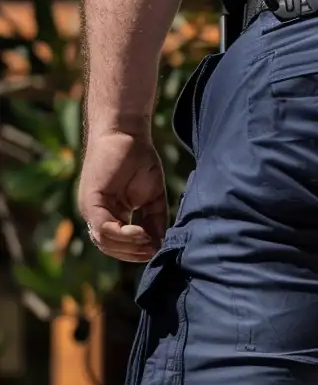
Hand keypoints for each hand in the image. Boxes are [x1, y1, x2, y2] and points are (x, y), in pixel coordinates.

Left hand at [79, 126, 167, 260]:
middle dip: (132, 253)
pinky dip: (121, 234)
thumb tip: (159, 245)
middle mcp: (96, 215)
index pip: (118, 246)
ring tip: (147, 239)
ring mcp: (90, 209)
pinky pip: (101, 227)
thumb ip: (155, 221)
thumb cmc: (139, 159)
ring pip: (104, 242)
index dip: (136, 252)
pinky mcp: (90, 201)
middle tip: (152, 248)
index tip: (156, 249)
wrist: (126, 131)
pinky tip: (138, 232)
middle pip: (110, 248)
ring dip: (128, 246)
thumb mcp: (152, 197)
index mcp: (109, 215)